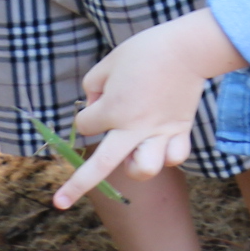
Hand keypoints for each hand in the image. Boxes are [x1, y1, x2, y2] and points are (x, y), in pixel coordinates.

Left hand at [56, 13, 233, 208]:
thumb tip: (94, 104)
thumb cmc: (147, 50)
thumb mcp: (109, 62)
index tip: (98, 99)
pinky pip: (175, 157)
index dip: (86, 114)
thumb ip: (93, 86)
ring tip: (132, 155)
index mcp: (113, 108)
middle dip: (77, 186)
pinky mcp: (180, 130)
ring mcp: (159, 131)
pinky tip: (161, 148)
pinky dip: (167, 156)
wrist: (190, 47)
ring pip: (144, 170)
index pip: (85, 125)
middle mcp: (133, 126)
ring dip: (134, 167)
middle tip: (60, 202)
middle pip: (101, 166)